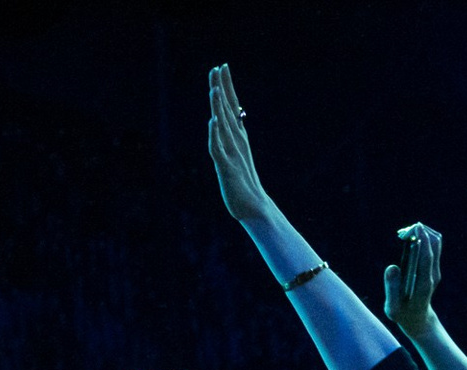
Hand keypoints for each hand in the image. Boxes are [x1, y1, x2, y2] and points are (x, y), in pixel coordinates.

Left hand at [207, 65, 273, 220]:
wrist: (254, 207)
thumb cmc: (243, 182)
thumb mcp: (236, 155)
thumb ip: (230, 137)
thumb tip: (221, 120)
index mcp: (238, 135)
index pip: (232, 105)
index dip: (226, 85)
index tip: (222, 66)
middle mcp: (236, 140)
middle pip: (228, 109)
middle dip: (222, 87)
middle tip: (218, 66)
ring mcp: (231, 152)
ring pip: (223, 124)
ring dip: (218, 106)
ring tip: (214, 88)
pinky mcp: (226, 166)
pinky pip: (218, 147)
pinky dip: (215, 133)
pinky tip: (213, 120)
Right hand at [383, 223, 442, 339]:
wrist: (417, 319)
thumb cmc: (402, 314)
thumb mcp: (392, 307)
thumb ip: (391, 288)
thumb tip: (392, 267)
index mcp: (424, 283)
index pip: (427, 256)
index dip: (422, 240)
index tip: (414, 227)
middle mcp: (433, 274)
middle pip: (434, 244)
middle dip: (421, 232)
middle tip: (403, 231)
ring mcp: (435, 270)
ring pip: (436, 242)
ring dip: (423, 233)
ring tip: (406, 232)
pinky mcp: (433, 267)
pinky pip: (433, 246)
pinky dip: (423, 238)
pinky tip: (410, 238)